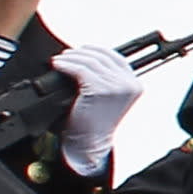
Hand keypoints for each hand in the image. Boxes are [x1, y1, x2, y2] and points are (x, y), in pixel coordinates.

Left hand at [50, 42, 144, 174]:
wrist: (89, 144)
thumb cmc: (94, 123)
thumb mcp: (108, 97)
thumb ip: (107, 78)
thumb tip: (88, 57)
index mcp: (134, 85)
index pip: (117, 58)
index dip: (98, 50)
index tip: (83, 49)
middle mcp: (129, 84)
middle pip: (103, 57)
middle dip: (81, 53)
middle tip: (66, 54)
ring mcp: (116, 87)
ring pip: (90, 61)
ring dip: (71, 58)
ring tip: (59, 60)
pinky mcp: (100, 89)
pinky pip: (80, 69)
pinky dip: (66, 65)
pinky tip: (58, 65)